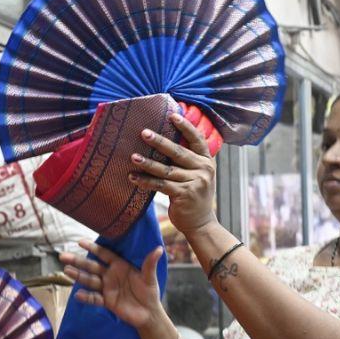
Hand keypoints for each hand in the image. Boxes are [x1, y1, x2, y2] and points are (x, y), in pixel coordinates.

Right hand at [60, 241, 165, 329]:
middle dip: (78, 261)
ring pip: (90, 280)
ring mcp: (106, 288)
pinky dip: (87, 297)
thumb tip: (159, 248)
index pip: (104, 255)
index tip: (80, 242)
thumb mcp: (149, 277)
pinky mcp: (106, 301)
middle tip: (63, 256)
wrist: (149, 314)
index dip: (92, 248)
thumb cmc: (149, 292)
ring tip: (66, 271)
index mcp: (119, 266)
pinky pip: (94, 298)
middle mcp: (110, 275)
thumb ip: (150, 263)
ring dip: (78, 276)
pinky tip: (78, 295)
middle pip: (91, 266)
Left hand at [129, 110, 221, 235]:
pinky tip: (132, 177)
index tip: (172, 115)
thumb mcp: (197, 175)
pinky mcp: (184, 195)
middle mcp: (203, 170)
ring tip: (133, 157)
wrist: (201, 223)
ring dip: (148, 163)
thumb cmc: (193, 195)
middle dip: (159, 142)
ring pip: (167, 170)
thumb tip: (162, 142)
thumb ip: (187, 160)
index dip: (185, 127)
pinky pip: (161, 185)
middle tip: (144, 132)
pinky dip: (145, 181)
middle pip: (178, 152)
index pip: (197, 139)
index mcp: (206, 161)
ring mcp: (195, 182)